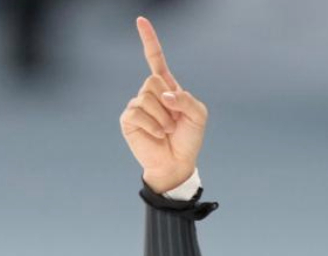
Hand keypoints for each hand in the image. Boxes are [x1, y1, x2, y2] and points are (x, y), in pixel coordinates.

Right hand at [119, 16, 207, 193]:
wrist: (177, 163)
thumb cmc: (188, 139)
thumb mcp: (198, 116)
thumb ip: (186, 100)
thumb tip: (164, 95)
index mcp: (167, 88)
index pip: (155, 59)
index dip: (149, 40)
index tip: (141, 20)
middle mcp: (149, 93)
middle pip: (152, 80)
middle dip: (168, 103)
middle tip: (175, 122)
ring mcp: (137, 105)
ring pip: (147, 98)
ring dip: (164, 118)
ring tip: (167, 131)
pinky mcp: (128, 119)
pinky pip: (139, 113)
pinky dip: (154, 126)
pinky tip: (158, 136)